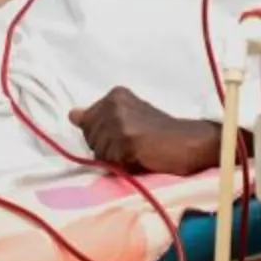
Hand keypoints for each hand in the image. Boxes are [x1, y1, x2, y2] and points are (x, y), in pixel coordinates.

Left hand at [69, 87, 223, 177]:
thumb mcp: (127, 119)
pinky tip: (140, 157)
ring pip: (98, 151)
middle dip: (106, 148)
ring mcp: (120, 120)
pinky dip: (123, 165)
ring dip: (115, 158)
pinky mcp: (127, 139)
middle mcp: (114, 103)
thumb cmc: (159, 135)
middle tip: (133, 145)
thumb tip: (71, 115)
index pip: (86, 122)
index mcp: (115, 95)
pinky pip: (110, 161)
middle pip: (90, 137)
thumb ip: (99, 117)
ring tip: (137, 152)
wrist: (189, 143)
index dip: (102, 136)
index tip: (125, 135)